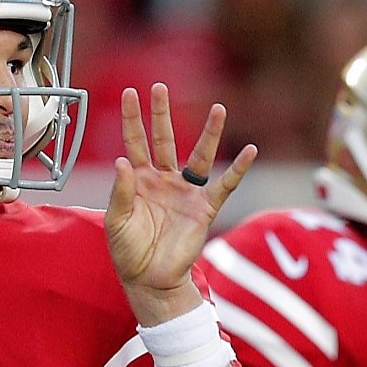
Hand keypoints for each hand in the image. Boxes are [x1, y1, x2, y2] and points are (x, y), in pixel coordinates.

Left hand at [104, 84, 257, 314]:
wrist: (150, 279)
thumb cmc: (128, 252)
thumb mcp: (115, 222)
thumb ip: (120, 192)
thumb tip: (121, 161)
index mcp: (138, 180)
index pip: (135, 142)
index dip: (132, 119)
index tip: (130, 93)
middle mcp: (163, 180)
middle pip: (164, 139)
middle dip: (161, 114)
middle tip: (160, 87)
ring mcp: (185, 192)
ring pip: (199, 155)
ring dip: (208, 133)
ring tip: (218, 109)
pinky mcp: (204, 208)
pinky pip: (225, 185)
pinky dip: (238, 169)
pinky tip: (251, 151)